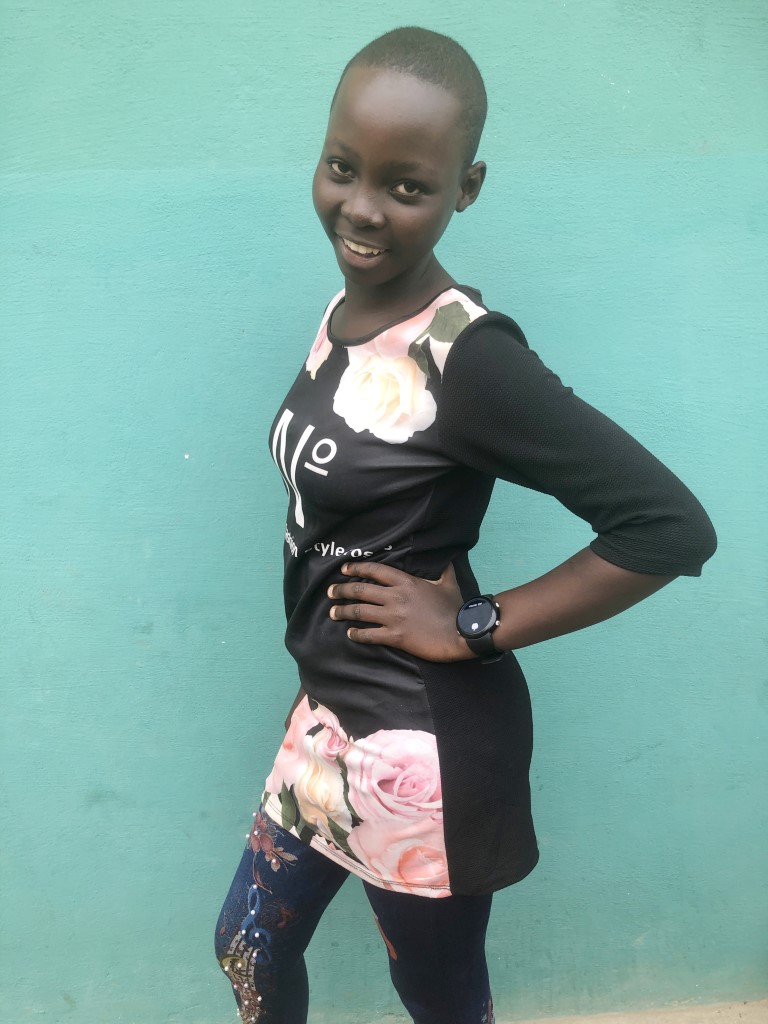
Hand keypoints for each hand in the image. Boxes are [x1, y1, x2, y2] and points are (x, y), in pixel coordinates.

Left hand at [327, 561, 475, 662]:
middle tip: (330, 592)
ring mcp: (393, 617)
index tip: (344, 569)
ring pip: (360, 612)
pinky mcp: (395, 636)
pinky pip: (369, 634)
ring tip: (332, 613)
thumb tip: (445, 558)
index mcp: (406, 582)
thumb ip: (443, 569)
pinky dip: (357, 634)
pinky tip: (350, 634)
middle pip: (360, 590)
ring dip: (343, 611)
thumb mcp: (449, 583)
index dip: (357, 568)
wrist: (460, 633)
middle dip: (341, 590)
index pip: (375, 571)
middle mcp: (395, 597)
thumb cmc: (455, 608)